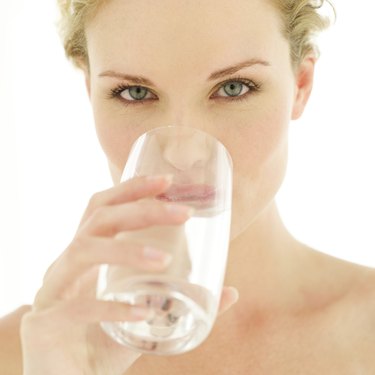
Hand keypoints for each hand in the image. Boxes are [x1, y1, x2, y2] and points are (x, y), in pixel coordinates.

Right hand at [20, 176, 237, 374]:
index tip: (167, 181)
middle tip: (183, 213)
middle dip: (141, 209)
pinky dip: (113, 307)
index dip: (131, 189)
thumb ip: (184, 301)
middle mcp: (66, 266)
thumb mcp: (148, 315)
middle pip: (98, 219)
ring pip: (83, 250)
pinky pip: (76, 308)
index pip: (104, 208)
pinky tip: (144, 312)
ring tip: (163, 260)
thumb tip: (229, 292)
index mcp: (87, 256)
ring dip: (126, 250)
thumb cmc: (104, 340)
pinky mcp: (43, 325)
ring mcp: (51, 292)